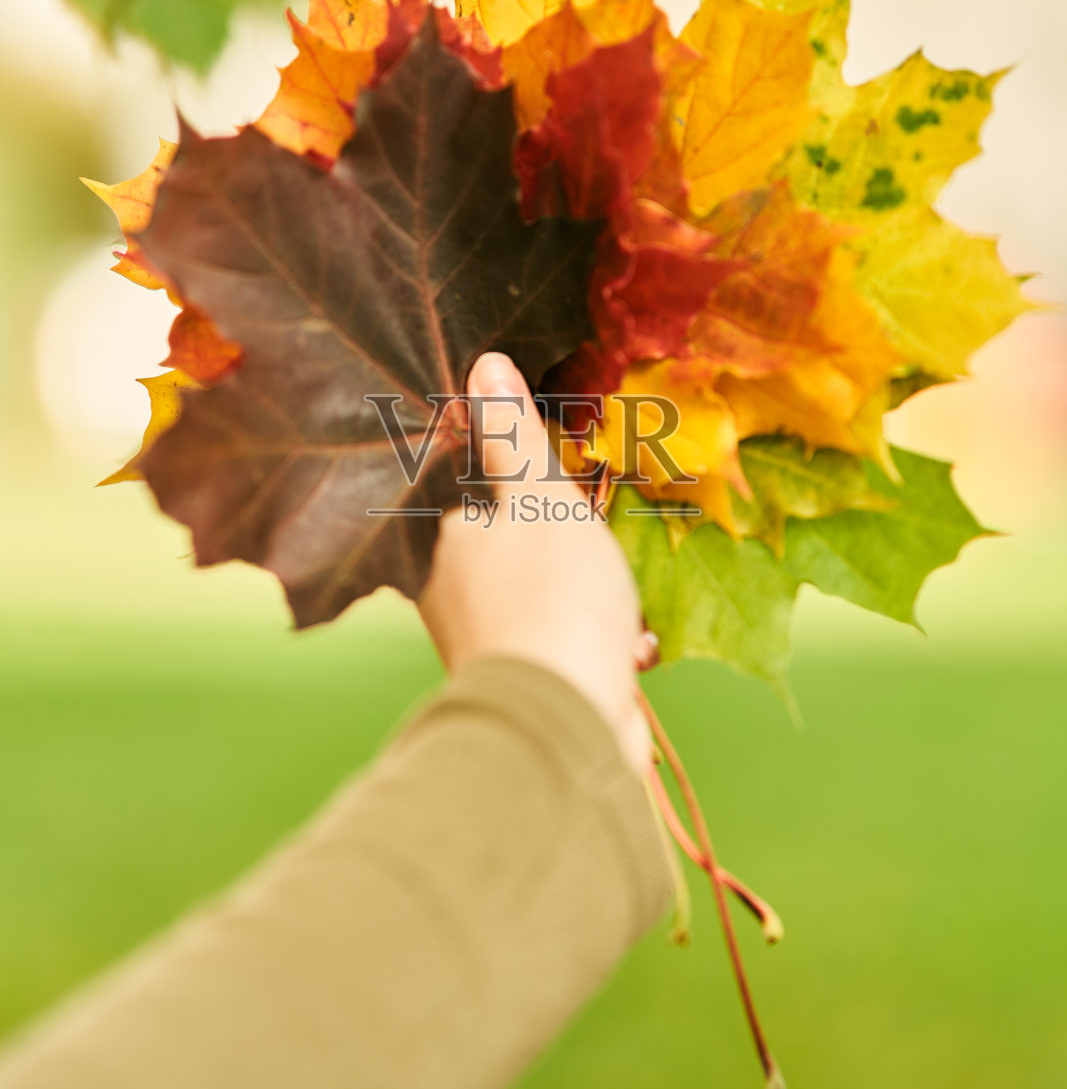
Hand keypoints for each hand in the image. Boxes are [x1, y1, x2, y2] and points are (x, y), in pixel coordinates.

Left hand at [418, 352, 650, 773]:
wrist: (569, 724)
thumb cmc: (550, 598)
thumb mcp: (540, 496)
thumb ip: (513, 435)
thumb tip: (483, 365)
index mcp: (438, 538)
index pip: (468, 479)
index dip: (519, 469)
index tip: (560, 473)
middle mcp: (449, 590)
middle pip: (516, 535)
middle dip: (569, 535)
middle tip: (597, 534)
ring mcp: (489, 638)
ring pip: (551, 587)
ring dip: (597, 589)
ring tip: (615, 595)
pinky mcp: (531, 679)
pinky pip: (574, 636)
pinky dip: (607, 636)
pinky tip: (628, 644)